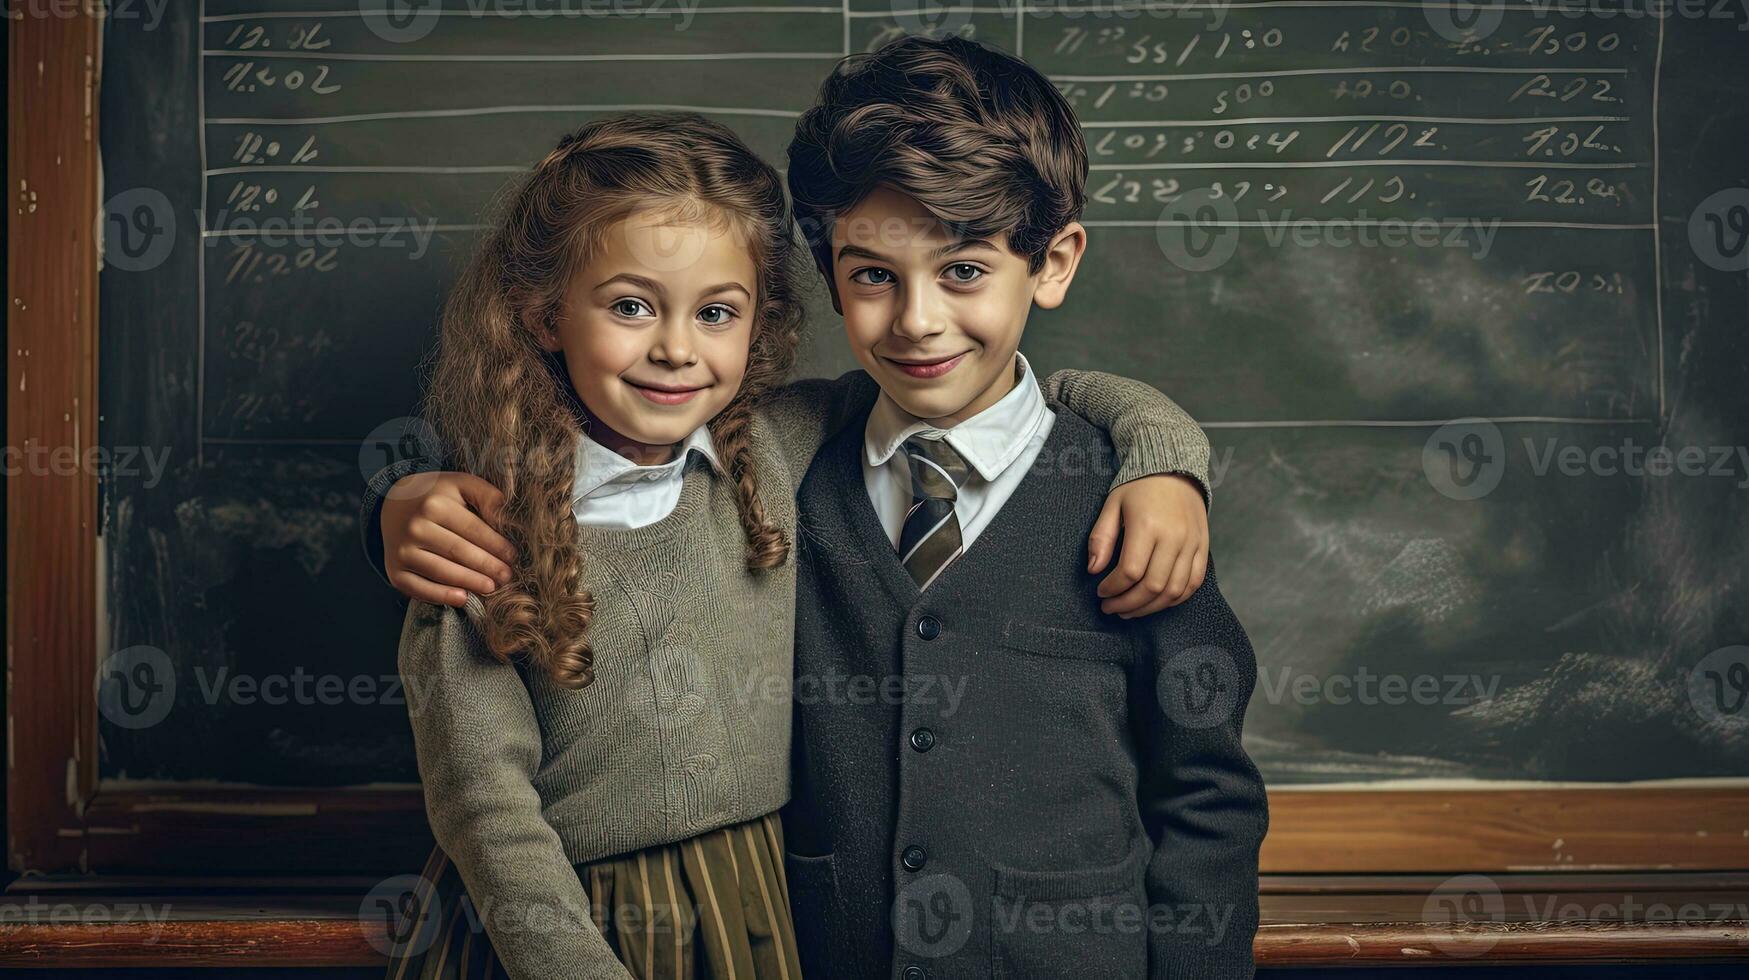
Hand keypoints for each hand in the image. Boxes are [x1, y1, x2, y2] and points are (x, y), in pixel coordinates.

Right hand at [383, 472, 517, 606]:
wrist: (395, 504)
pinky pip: (418, 588)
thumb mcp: (461, 484)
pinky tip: (463, 598)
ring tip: (491, 587)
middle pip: (458, 552)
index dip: (496, 545)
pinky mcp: (394, 570)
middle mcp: (415, 528)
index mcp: (434, 505)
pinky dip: (440, 596)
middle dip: (487, 566)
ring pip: (441, 571)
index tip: (513, 556)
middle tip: (507, 576)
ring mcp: (402, 551)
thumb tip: (505, 516)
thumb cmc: (438, 496)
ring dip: (470, 582)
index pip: (472, 529)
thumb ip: (486, 495)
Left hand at [1086, 473, 1208, 618]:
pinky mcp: (1202, 548)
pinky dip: (1174, 599)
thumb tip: (1094, 570)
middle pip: (1152, 587)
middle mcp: (1174, 537)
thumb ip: (1101, 538)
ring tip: (1130, 610)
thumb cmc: (1139, 487)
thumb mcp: (1112, 505)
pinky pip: (1193, 583)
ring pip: (1173, 591)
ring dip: (1150, 608)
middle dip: (1128, 604)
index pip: (1130, 572)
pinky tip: (1156, 602)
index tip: (1101, 592)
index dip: (1113, 588)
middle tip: (1111, 608)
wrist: (1175, 469)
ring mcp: (1192, 544)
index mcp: (1147, 526)